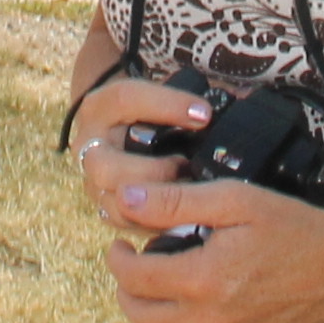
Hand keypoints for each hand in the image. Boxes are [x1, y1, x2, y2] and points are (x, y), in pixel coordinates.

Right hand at [67, 72, 214, 228]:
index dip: (166, 105)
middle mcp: (88, 146)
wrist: (124, 131)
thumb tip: (235, 103)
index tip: (205, 113)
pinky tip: (182, 211)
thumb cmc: (153, 112)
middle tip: (185, 166)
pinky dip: (155, 221)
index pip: (125, 100)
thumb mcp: (161, 99)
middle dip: (151, 170)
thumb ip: (187, 104)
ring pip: (113, 201)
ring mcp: (93, 181)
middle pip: (104, 164)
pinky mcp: (106, 206)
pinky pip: (125, 223)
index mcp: (100, 108)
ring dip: (154, 200)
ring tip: (186, 191)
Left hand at [100, 179, 323, 322]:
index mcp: (203, 280)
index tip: (121, 244)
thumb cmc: (291, 227)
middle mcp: (210, 322)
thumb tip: (125, 199)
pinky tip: (193, 307)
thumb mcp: (235, 200)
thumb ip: (175, 201)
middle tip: (135, 264)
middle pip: (139, 315)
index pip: (133, 278)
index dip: (117, 259)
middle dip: (126, 287)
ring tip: (161, 286)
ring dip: (150, 314)